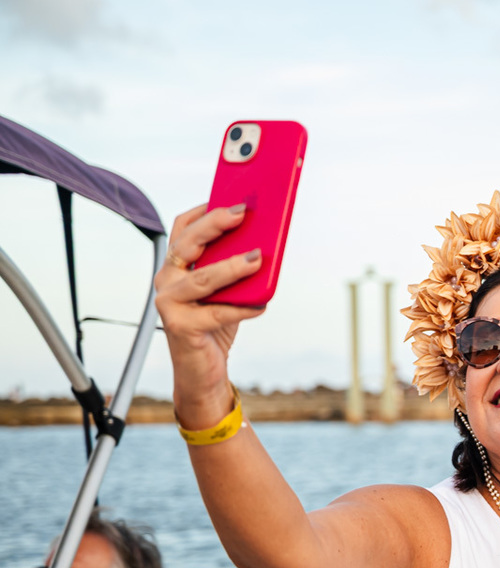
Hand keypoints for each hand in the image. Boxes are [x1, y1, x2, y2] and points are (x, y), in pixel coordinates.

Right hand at [154, 203, 265, 424]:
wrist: (203, 370)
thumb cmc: (216, 324)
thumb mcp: (227, 291)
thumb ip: (236, 269)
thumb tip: (264, 246)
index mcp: (176, 265)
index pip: (182, 228)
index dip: (203, 210)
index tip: (230, 197)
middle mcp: (167, 279)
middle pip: (188, 244)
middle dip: (215, 225)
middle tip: (242, 214)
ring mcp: (170, 303)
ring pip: (203, 278)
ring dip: (232, 267)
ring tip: (257, 258)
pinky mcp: (180, 327)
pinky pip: (216, 314)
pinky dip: (242, 309)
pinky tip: (261, 306)